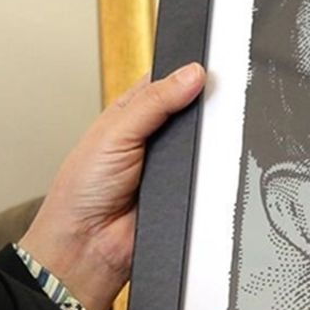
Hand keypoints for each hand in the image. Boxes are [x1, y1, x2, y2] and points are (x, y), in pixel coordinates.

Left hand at [19, 63, 205, 309]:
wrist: (89, 246)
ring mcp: (173, 165)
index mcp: (132, 113)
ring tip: (219, 132)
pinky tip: (218, 164)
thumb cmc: (83, 190)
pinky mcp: (189, 191)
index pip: (168, 82)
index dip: (188, 72)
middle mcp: (155, 136)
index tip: (214, 62)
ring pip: (206, 144)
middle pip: (194, 111)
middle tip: (226, 94)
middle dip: (208, 106)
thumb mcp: (116, 133)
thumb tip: (192, 74)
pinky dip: (216, 171)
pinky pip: (212, 176)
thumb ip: (154, 102)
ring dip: (212, 141)